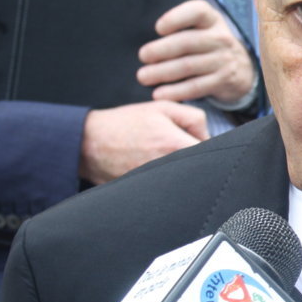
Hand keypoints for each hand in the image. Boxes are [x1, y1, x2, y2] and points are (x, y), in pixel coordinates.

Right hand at [79, 101, 208, 184]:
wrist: (89, 143)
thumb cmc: (125, 123)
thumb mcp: (163, 108)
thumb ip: (194, 118)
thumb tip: (209, 136)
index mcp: (174, 144)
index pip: (212, 153)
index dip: (212, 149)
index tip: (203, 145)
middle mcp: (168, 167)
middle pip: (199, 171)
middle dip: (198, 162)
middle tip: (185, 153)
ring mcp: (156, 182)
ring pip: (185, 181)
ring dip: (183, 172)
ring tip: (167, 160)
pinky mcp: (146, 193)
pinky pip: (168, 190)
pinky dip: (168, 182)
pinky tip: (158, 171)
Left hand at [137, 0, 256, 104]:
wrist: (242, 70)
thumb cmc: (209, 45)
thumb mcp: (203, 29)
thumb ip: (181, 29)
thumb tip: (145, 40)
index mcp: (212, 20)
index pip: (197, 12)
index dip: (176, 18)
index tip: (158, 28)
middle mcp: (220, 38)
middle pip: (187, 42)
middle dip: (161, 49)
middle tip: (143, 56)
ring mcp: (223, 60)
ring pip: (188, 66)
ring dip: (162, 72)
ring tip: (143, 76)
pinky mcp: (223, 81)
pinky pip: (196, 87)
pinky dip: (176, 91)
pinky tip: (160, 94)